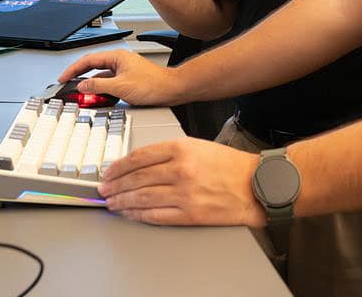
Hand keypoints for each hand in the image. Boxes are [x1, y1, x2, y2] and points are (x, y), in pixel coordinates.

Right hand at [58, 48, 184, 105]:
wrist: (171, 90)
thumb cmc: (152, 84)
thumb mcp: (120, 87)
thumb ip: (98, 85)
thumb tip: (83, 85)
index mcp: (116, 57)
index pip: (88, 60)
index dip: (73, 69)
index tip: (63, 77)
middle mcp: (120, 61)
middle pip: (93, 67)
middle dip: (80, 77)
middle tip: (68, 85)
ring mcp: (124, 70)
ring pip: (101, 76)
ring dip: (92, 85)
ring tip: (82, 94)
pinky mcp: (128, 79)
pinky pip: (109, 83)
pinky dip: (102, 90)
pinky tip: (99, 97)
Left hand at [99, 137, 266, 226]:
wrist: (258, 184)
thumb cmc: (232, 165)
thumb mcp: (199, 146)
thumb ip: (171, 152)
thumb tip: (141, 164)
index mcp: (182, 148)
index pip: (139, 157)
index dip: (119, 166)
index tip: (109, 172)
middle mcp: (180, 169)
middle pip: (137, 178)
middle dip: (116, 185)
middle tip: (104, 190)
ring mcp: (184, 193)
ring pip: (142, 197)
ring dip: (123, 201)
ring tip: (112, 204)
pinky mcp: (190, 213)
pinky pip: (156, 215)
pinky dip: (139, 215)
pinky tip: (131, 214)